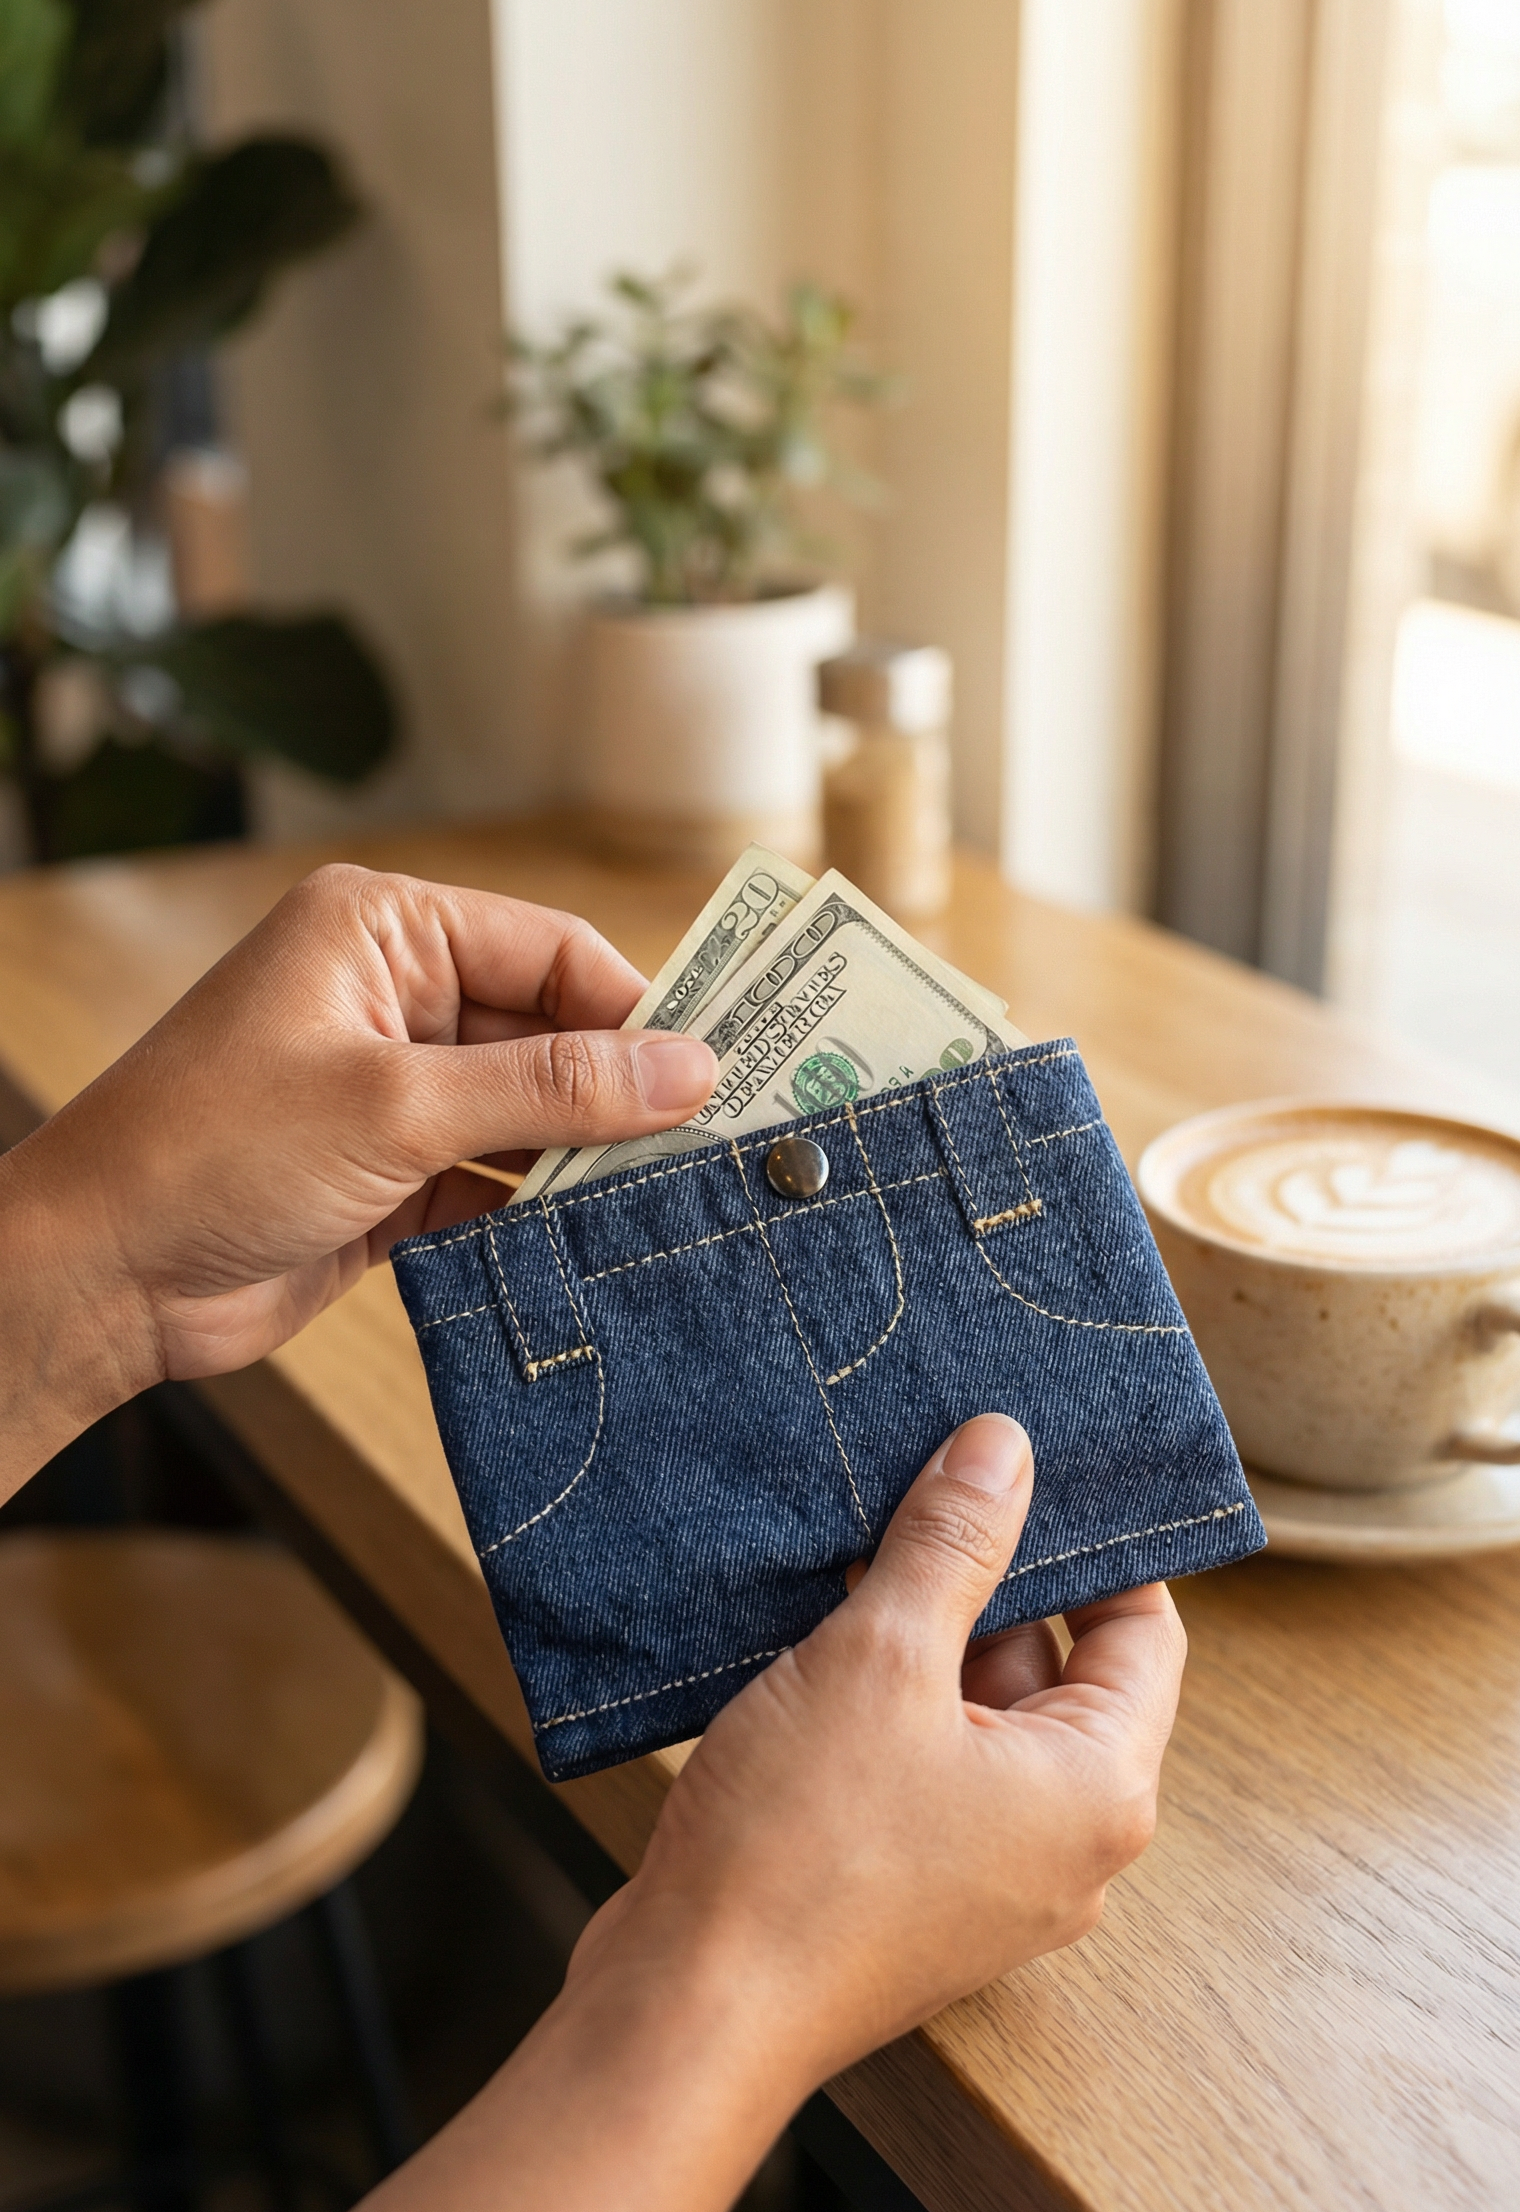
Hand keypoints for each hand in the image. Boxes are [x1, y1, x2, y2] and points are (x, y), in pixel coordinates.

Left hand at [0, 864, 714, 1462]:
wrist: (105, 1278)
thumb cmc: (215, 1152)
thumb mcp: (397, 1106)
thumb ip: (549, 1088)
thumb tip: (687, 1070)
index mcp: (384, 933)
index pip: (552, 951)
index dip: (638, 1011)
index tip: (723, 1073)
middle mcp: (394, 999)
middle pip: (552, 1033)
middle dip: (624, 1092)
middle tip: (719, 1146)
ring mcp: (394, 1093)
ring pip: (532, 1114)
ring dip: (587, 1160)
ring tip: (672, 1200)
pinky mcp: (392, 1178)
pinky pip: (497, 1182)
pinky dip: (540, 1211)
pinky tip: (596, 1242)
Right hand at [573, 1415, 1185, 2087]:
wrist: (691, 2011)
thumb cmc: (800, 1851)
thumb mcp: (881, 1659)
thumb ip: (951, 1544)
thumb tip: (1004, 1447)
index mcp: (1099, 1790)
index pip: (1144, 1632)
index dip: (1094, 1542)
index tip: (1031, 1466)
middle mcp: (1065, 1846)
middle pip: (1058, 1673)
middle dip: (987, 1581)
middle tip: (924, 1486)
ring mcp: (987, 1880)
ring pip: (977, 1719)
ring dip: (922, 1641)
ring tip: (851, 1553)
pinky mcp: (911, 1897)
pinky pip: (924, 1772)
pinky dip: (884, 1706)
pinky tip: (813, 1641)